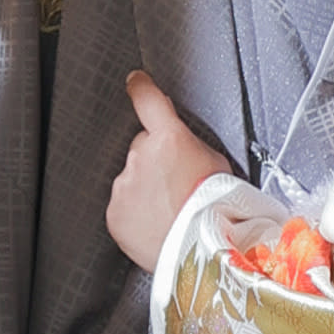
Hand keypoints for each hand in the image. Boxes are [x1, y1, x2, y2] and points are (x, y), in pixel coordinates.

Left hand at [106, 70, 229, 274]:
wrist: (202, 251)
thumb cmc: (219, 208)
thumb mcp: (217, 164)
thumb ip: (191, 148)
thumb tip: (181, 147)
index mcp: (169, 138)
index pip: (148, 100)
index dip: (141, 88)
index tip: (135, 82)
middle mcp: (141, 157)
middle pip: (142, 148)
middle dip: (156, 162)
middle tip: (177, 187)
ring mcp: (124, 186)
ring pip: (132, 179)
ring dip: (146, 190)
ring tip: (170, 212)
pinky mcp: (115, 213)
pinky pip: (123, 206)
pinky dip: (136, 213)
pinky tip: (157, 225)